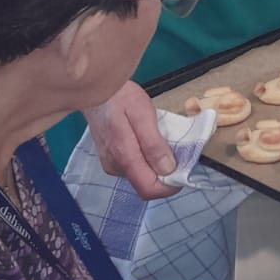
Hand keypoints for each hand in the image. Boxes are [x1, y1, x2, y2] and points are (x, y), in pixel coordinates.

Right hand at [87, 80, 177, 199]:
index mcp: (124, 156)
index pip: (148, 189)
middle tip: (175, 149)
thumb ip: (153, 144)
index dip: (169, 186)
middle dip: (164, 173)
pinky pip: (134, 167)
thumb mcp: (143, 115)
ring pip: (141, 175)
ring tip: (161, 141)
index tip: (184, 171)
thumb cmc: (119, 97)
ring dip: (155, 164)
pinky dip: (146, 158)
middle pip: (146, 184)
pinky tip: (148, 141)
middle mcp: (115, 166)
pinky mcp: (111, 159)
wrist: (95, 90)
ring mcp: (111, 164)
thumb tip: (168, 169)